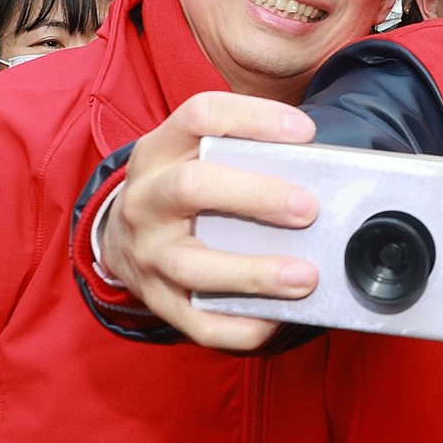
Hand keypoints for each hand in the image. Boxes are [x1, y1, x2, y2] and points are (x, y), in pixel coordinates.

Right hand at [99, 91, 319, 349]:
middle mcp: (146, 199)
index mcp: (160, 151)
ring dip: (255, 273)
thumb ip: (245, 151)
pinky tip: (277, 317)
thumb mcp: (194, 155)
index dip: (253, 118)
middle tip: (309, 209)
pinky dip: (242, 326)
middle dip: (256, 196)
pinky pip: (200, 323)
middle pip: (192, 187)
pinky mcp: (159, 301)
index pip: (200, 116)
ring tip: (305, 276)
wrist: (117, 237)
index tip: (304, 131)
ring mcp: (147, 254)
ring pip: (194, 266)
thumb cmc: (180, 188)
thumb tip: (325, 167)